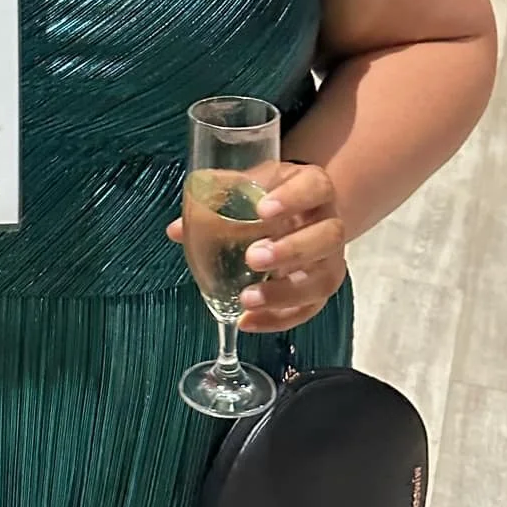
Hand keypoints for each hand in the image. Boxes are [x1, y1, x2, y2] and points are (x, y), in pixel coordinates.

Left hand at [167, 160, 347, 332]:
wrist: (302, 211)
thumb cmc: (271, 195)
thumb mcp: (250, 185)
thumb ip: (217, 201)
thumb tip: (177, 230)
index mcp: (314, 188)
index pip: (315, 187)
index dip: (293, 198)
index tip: (262, 210)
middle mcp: (329, 222)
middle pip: (328, 237)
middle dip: (292, 250)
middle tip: (253, 257)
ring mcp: (330, 258)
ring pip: (324, 279)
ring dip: (286, 293)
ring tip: (247, 299)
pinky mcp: (321, 287)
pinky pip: (310, 309)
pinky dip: (279, 319)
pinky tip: (248, 321)